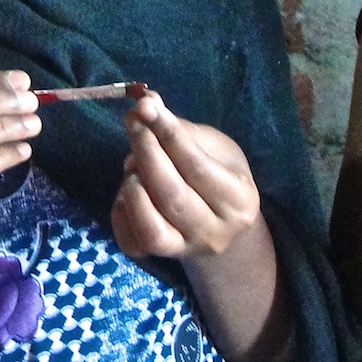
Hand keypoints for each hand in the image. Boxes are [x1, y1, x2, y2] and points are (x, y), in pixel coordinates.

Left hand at [110, 93, 260, 259]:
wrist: (219, 226)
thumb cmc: (218, 175)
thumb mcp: (214, 146)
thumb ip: (180, 127)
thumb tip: (144, 103)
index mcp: (239, 200)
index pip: (197, 166)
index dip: (168, 134)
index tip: (145, 106)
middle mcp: (214, 232)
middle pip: (172, 195)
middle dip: (146, 152)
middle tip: (133, 122)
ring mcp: (185, 250)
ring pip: (151, 227)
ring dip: (133, 188)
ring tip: (134, 165)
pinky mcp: (158, 258)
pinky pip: (130, 241)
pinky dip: (121, 211)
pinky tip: (128, 192)